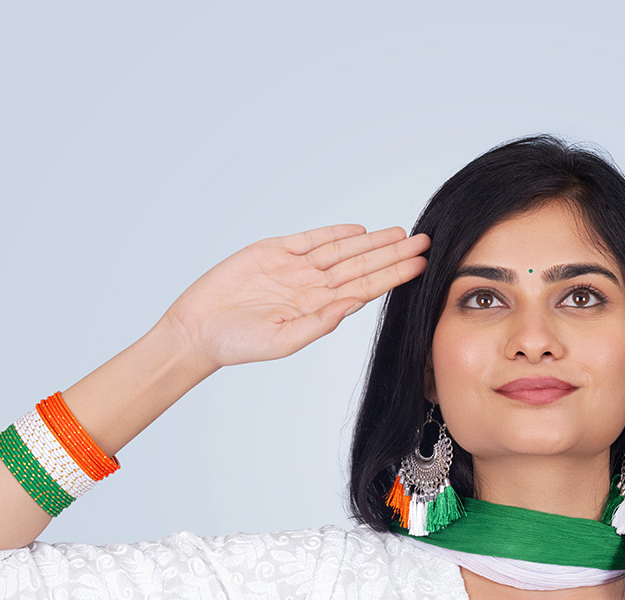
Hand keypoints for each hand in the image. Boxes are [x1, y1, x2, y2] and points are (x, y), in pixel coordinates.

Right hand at [159, 224, 429, 372]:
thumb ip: (318, 324)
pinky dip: (333, 233)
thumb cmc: (238, 344)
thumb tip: (350, 306)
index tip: (420, 267)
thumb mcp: (282, 341)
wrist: (199, 329)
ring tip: (400, 234)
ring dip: (371, 242)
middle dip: (393, 254)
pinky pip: (310, 240)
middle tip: (424, 242)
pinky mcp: (273, 251)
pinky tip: (358, 230)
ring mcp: (294, 268)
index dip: (393, 276)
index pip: (365, 289)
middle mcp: (312, 287)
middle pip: (361, 266)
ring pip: (341, 250)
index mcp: (319, 309)